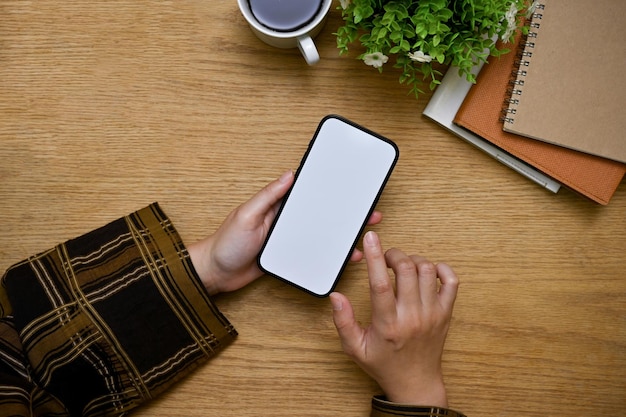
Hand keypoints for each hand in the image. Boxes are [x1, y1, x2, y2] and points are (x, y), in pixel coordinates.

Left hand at [188, 170, 382, 294]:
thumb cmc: (225, 243)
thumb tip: (289, 174)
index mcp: (276, 205)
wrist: (215, 274)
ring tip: (362, 234)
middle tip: (367, 211)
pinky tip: (342, 256)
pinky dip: (328, 254)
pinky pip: (312, 253)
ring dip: (340, 234)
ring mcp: (287, 239)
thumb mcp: (246, 214)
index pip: (305, 192)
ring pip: (320, 234)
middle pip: (320, 213)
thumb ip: (268, 196)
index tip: (347, 183)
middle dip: (343, 212)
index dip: (326, 187)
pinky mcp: (287, 256)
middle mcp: (284, 220)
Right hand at [330, 231, 458, 406]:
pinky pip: (451, 282)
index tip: (371, 238)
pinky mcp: (445, 313)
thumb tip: (336, 296)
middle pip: (406, 270)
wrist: (416, 383)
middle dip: (393, 255)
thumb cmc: (384, 364)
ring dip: (413, 260)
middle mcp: (412, 317)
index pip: (380, 283)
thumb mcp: (355, 348)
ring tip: (402, 266)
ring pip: (427, 271)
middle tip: (385, 258)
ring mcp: (432, 314)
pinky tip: (427, 272)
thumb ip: (343, 321)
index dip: (375, 257)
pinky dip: (440, 269)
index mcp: (387, 324)